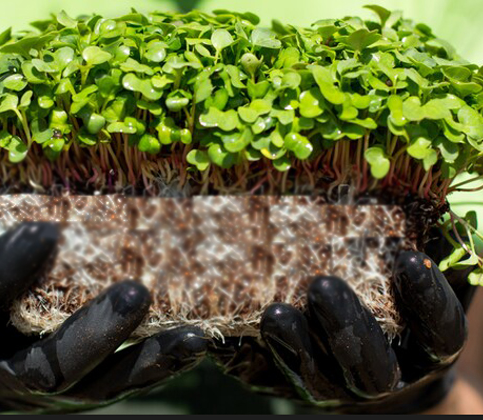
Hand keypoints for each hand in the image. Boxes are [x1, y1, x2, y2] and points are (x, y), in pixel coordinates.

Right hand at [0, 188, 206, 412]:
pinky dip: (161, 366)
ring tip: (191, 333)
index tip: (45, 230)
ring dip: (145, 358)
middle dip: (93, 330)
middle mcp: (7, 368)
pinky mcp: (85, 391)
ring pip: (96, 384)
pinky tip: (195, 342)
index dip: (5, 270)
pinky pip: (124, 387)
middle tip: (137, 291)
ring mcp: (50, 389)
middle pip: (46, 365)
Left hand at [211, 236, 474, 413]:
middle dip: (346, 327)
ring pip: (318, 378)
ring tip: (275, 313)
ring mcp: (336, 384)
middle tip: (322, 286)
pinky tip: (243, 324)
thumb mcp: (413, 274)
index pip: (439, 331)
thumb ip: (419, 249)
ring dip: (295, 346)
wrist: (366, 351)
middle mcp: (382, 375)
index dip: (427, 300)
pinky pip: (275, 375)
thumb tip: (415, 204)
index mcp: (424, 348)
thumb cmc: (395, 296)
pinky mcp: (292, 381)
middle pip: (371, 366)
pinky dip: (258, 353)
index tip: (409, 258)